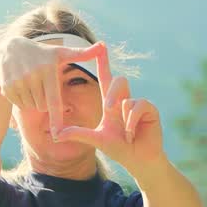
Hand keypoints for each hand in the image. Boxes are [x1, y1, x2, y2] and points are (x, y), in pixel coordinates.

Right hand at [0, 35, 106, 136]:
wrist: (10, 49)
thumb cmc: (42, 54)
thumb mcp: (61, 53)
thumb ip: (83, 54)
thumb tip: (103, 45)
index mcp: (49, 70)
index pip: (54, 101)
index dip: (56, 119)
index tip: (58, 135)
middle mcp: (33, 75)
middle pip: (43, 106)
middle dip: (44, 101)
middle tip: (41, 85)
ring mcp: (18, 81)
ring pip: (31, 106)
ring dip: (32, 101)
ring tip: (30, 83)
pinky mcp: (7, 87)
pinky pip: (19, 104)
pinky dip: (21, 100)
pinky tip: (20, 85)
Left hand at [53, 41, 164, 168]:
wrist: (138, 160)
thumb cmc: (119, 149)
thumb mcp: (96, 139)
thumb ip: (78, 134)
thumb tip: (56, 134)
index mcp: (112, 103)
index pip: (106, 78)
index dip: (103, 63)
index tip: (100, 46)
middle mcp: (125, 100)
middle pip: (119, 81)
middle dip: (112, 95)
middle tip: (108, 109)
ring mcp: (138, 104)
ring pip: (128, 97)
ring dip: (123, 116)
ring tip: (125, 133)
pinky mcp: (150, 109)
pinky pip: (139, 106)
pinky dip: (132, 122)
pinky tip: (132, 134)